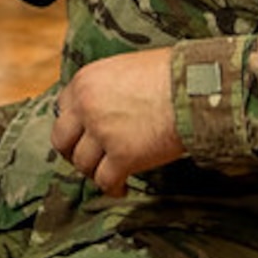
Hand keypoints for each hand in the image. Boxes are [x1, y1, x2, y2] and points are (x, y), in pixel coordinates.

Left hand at [50, 48, 184, 196]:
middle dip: (73, 153)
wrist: (195, 87)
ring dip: (95, 172)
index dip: (74, 125)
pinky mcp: (123, 156)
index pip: (63, 108)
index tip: (83, 135)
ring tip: (110, 174)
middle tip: (87, 160)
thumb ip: (108, 88)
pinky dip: (113, 188)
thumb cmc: (171, 73)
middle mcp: (87, 106)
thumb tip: (108, 107)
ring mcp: (103, 133)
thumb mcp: (127, 69)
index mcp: (86, 81)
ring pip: (83, 164)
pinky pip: (106, 181)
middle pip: (62, 140)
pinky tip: (122, 187)